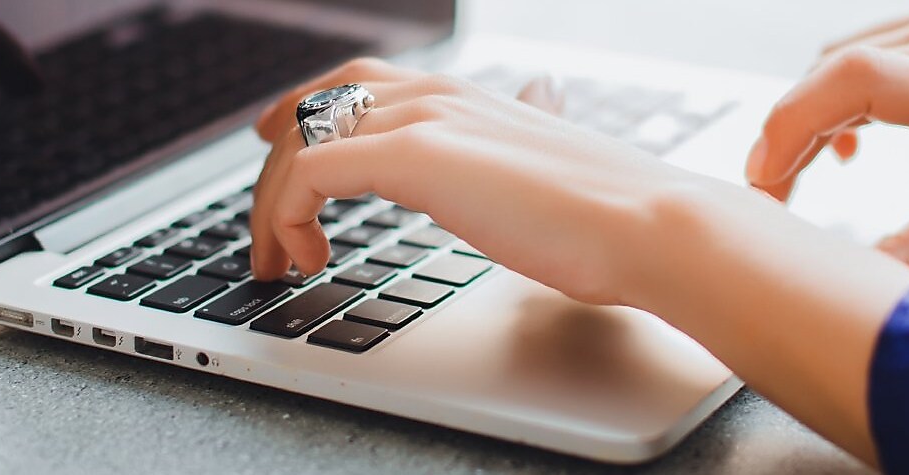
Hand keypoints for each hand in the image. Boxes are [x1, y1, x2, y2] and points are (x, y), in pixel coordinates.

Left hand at [246, 58, 713, 304]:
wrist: (647, 225)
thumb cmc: (608, 212)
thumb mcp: (546, 159)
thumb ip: (525, 130)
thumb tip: (539, 98)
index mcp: (463, 95)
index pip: (356, 82)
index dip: (304, 112)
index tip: (275, 150)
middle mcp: (436, 94)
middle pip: (315, 105)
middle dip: (274, 166)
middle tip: (262, 229)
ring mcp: (422, 119)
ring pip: (302, 139)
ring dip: (272, 202)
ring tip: (276, 258)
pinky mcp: (413, 155)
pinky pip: (311, 172)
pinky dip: (290, 213)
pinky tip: (308, 254)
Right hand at [747, 11, 908, 277]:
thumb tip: (843, 283)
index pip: (855, 80)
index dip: (793, 122)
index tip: (769, 178)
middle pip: (833, 68)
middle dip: (787, 131)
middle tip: (772, 191)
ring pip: (838, 58)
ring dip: (807, 113)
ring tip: (798, 173)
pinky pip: (861, 52)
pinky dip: (834, 95)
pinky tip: (846, 142)